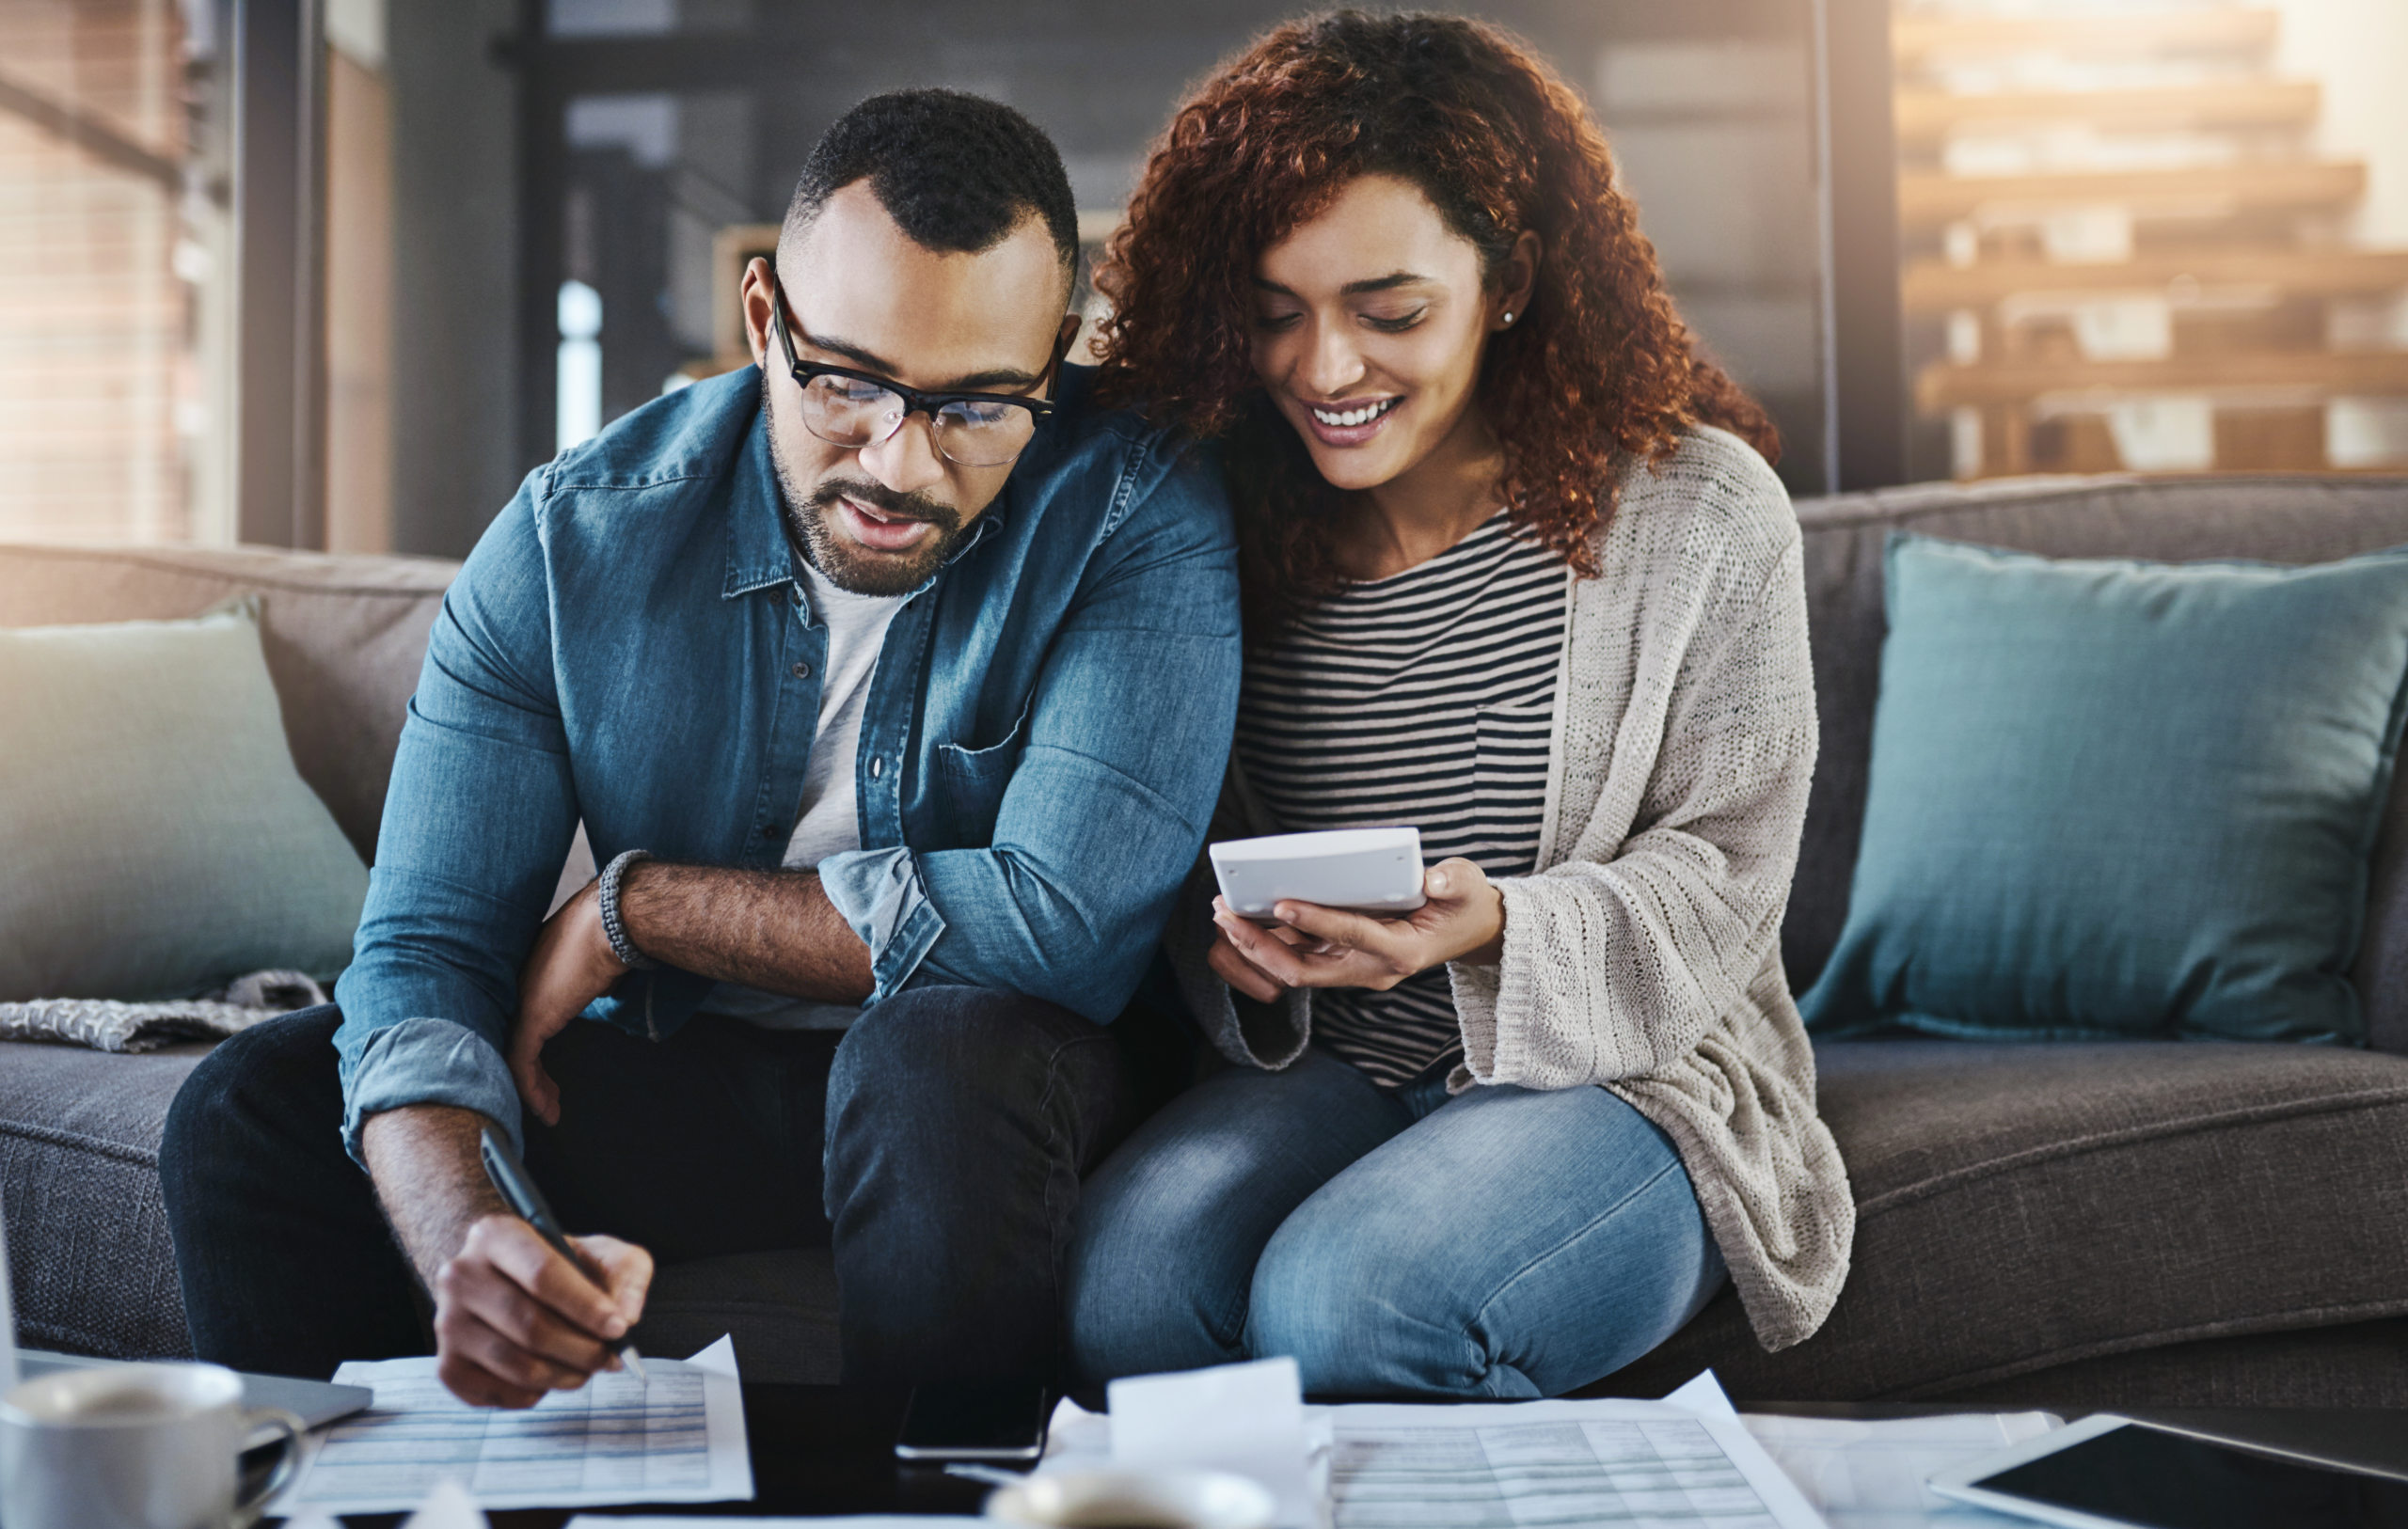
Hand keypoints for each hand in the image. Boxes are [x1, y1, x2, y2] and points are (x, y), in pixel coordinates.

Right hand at [432, 1214, 651, 1407]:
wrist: (504, 1282)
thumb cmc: (558, 1267)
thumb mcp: (601, 1253)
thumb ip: (627, 1274)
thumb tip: (627, 1314)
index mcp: (495, 1235)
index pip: (542, 1275)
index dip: (585, 1307)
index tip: (619, 1328)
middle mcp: (460, 1276)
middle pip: (529, 1325)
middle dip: (582, 1349)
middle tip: (610, 1357)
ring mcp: (447, 1324)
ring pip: (515, 1364)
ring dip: (564, 1375)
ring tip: (587, 1368)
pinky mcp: (447, 1366)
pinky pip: (499, 1392)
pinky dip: (535, 1394)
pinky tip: (550, 1376)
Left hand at [510, 879, 626, 1126]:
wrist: (614, 922)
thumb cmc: (613, 936)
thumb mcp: (599, 965)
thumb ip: (592, 981)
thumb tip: (603, 991)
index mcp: (533, 971)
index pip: (524, 1015)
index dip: (534, 1042)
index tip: (548, 1065)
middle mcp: (519, 986)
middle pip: (514, 1037)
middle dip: (528, 1071)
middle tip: (544, 1095)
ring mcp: (522, 1002)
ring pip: (514, 1055)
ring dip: (532, 1088)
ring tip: (548, 1111)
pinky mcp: (531, 1019)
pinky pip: (522, 1065)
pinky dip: (533, 1091)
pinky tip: (547, 1111)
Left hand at [1209, 858, 1505, 992]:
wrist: (1469, 932)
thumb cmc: (1464, 904)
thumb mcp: (1466, 886)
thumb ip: (1452, 882)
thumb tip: (1432, 880)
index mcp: (1401, 951)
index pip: (1351, 936)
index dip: (1316, 921)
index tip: (1281, 903)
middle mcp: (1372, 967)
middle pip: (1305, 969)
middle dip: (1261, 946)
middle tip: (1227, 915)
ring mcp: (1354, 968)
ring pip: (1294, 967)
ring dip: (1256, 945)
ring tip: (1224, 913)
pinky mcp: (1343, 960)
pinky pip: (1298, 957)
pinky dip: (1268, 941)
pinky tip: (1242, 916)